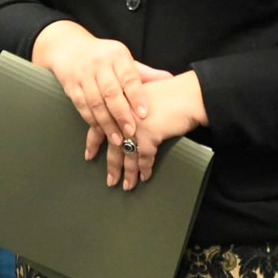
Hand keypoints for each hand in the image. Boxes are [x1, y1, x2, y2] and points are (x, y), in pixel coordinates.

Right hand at [32, 20, 171, 150]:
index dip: (137, 96)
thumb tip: (169, 78)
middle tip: (131, 132)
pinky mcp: (71, 85)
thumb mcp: (123, 59)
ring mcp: (83, 74)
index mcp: (117, 55)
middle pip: (111, 92)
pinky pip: (82, 105)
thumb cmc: (103, 56)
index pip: (129, 77)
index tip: (144, 114)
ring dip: (106, 123)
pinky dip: (91, 119)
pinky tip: (100, 130)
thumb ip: (144, 73)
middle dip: (121, 114)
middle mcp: (100, 63)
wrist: (68, 46)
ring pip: (96, 102)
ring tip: (117, 139)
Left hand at [92, 71, 207, 190]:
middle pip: (113, 145)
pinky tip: (145, 177)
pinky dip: (145, 169)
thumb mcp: (143, 96)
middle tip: (110, 181)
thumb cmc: (170, 92)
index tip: (89, 155)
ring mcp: (133, 125)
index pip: (100, 125)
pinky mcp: (148, 135)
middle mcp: (122, 115)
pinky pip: (144, 158)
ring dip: (128, 173)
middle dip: (112, 166)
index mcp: (119, 104)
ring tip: (127, 186)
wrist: (189, 94)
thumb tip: (125, 125)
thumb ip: (131, 107)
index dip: (94, 142)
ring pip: (127, 155)